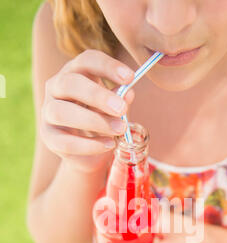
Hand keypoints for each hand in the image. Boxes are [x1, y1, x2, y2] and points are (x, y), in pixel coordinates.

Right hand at [40, 49, 134, 172]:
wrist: (88, 150)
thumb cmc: (102, 119)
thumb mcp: (114, 107)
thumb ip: (119, 100)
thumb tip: (128, 94)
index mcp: (74, 72)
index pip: (86, 60)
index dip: (107, 66)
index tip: (130, 77)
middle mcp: (56, 88)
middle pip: (70, 83)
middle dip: (98, 96)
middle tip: (122, 109)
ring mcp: (48, 112)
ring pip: (61, 112)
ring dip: (93, 121)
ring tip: (119, 129)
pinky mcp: (49, 137)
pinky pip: (65, 141)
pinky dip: (89, 145)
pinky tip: (109, 144)